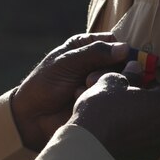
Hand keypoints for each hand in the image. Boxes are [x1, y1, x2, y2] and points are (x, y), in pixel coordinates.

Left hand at [11, 34, 129, 150]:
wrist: (33, 117)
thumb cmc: (45, 84)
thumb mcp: (67, 62)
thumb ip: (95, 53)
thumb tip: (126, 49)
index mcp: (87, 47)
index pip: (114, 42)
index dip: (120, 50)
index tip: (119, 58)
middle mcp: (97, 64)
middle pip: (122, 62)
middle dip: (110, 69)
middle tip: (90, 79)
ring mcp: (101, 84)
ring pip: (122, 79)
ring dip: (106, 83)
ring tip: (86, 89)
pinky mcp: (103, 103)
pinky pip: (116, 98)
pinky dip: (105, 98)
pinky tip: (88, 101)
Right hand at [71, 73, 159, 159]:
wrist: (86, 147)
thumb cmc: (102, 110)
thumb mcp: (112, 81)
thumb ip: (129, 74)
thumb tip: (135, 68)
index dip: (145, 83)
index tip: (131, 83)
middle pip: (156, 111)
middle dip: (141, 104)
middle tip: (120, 99)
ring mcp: (153, 150)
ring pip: (147, 130)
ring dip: (135, 122)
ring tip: (113, 116)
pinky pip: (136, 146)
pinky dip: (127, 140)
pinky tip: (110, 134)